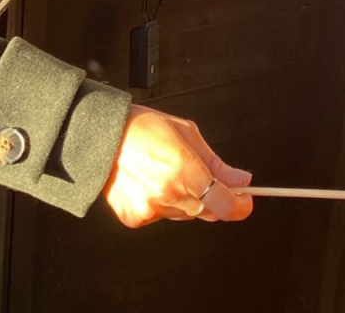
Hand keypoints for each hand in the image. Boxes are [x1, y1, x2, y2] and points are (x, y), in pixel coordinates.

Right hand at [103, 105, 253, 227]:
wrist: (100, 135)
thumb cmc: (140, 127)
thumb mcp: (186, 132)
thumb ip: (215, 162)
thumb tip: (240, 179)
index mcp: (184, 169)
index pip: (224, 203)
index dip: (239, 205)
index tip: (244, 201)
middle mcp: (168, 193)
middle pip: (207, 210)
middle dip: (210, 195)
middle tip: (195, 174)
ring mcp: (150, 208)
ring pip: (184, 214)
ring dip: (184, 199)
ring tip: (164, 171)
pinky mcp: (135, 217)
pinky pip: (160, 216)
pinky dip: (161, 203)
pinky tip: (148, 182)